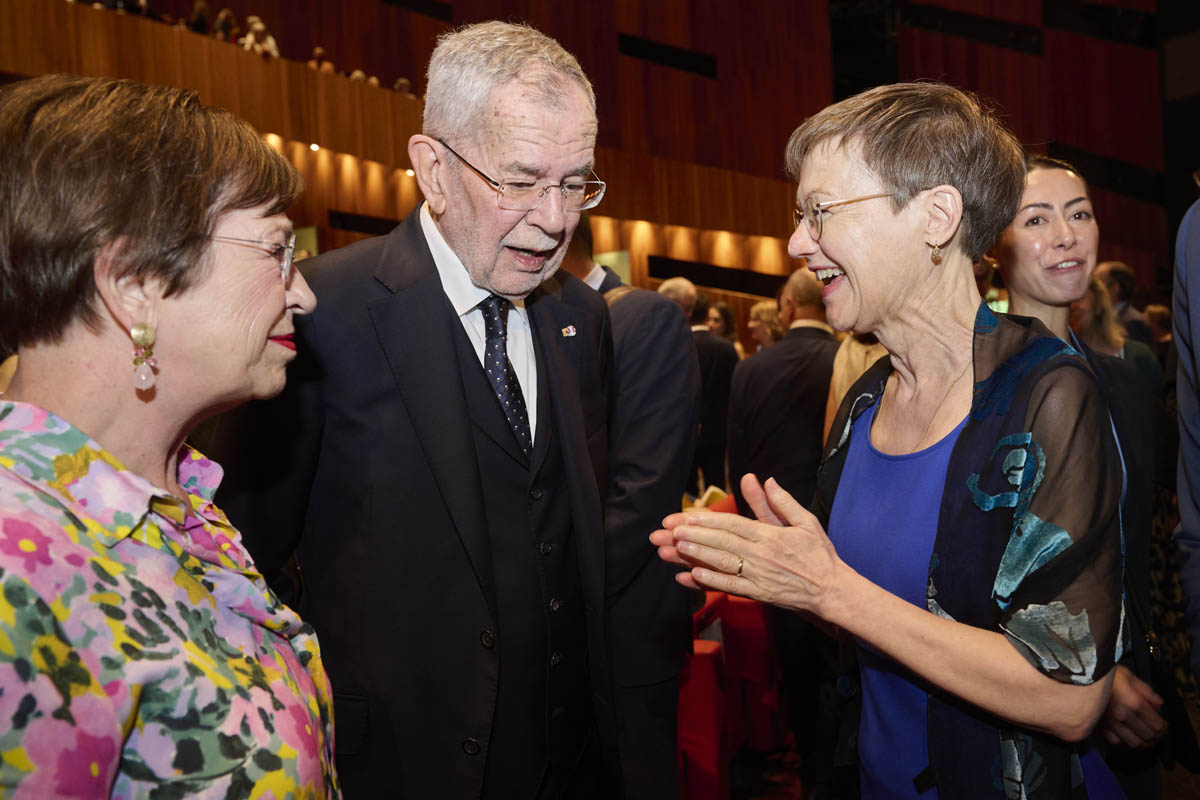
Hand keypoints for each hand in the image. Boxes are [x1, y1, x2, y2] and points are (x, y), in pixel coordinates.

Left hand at [650, 473, 842, 614]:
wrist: (832, 590)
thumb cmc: (819, 554)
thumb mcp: (806, 521)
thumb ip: (783, 502)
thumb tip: (766, 480)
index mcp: (771, 536)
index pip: (734, 525)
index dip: (708, 521)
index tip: (687, 517)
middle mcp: (762, 555)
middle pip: (723, 543)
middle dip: (695, 536)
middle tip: (670, 531)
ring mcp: (759, 576)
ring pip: (723, 564)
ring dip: (697, 556)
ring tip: (674, 549)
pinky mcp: (759, 594)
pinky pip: (730, 588)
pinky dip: (710, 583)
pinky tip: (691, 576)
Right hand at [1099, 665, 1166, 748]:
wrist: (1076, 675)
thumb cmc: (1101, 672)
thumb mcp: (1128, 674)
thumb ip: (1147, 691)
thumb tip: (1159, 705)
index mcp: (1133, 702)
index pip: (1157, 724)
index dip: (1163, 726)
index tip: (1162, 723)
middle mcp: (1123, 715)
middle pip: (1148, 736)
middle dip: (1155, 735)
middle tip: (1154, 729)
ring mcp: (1110, 723)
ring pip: (1134, 744)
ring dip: (1142, 742)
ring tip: (1142, 735)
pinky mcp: (1098, 727)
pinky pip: (1116, 742)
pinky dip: (1123, 741)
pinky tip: (1124, 734)